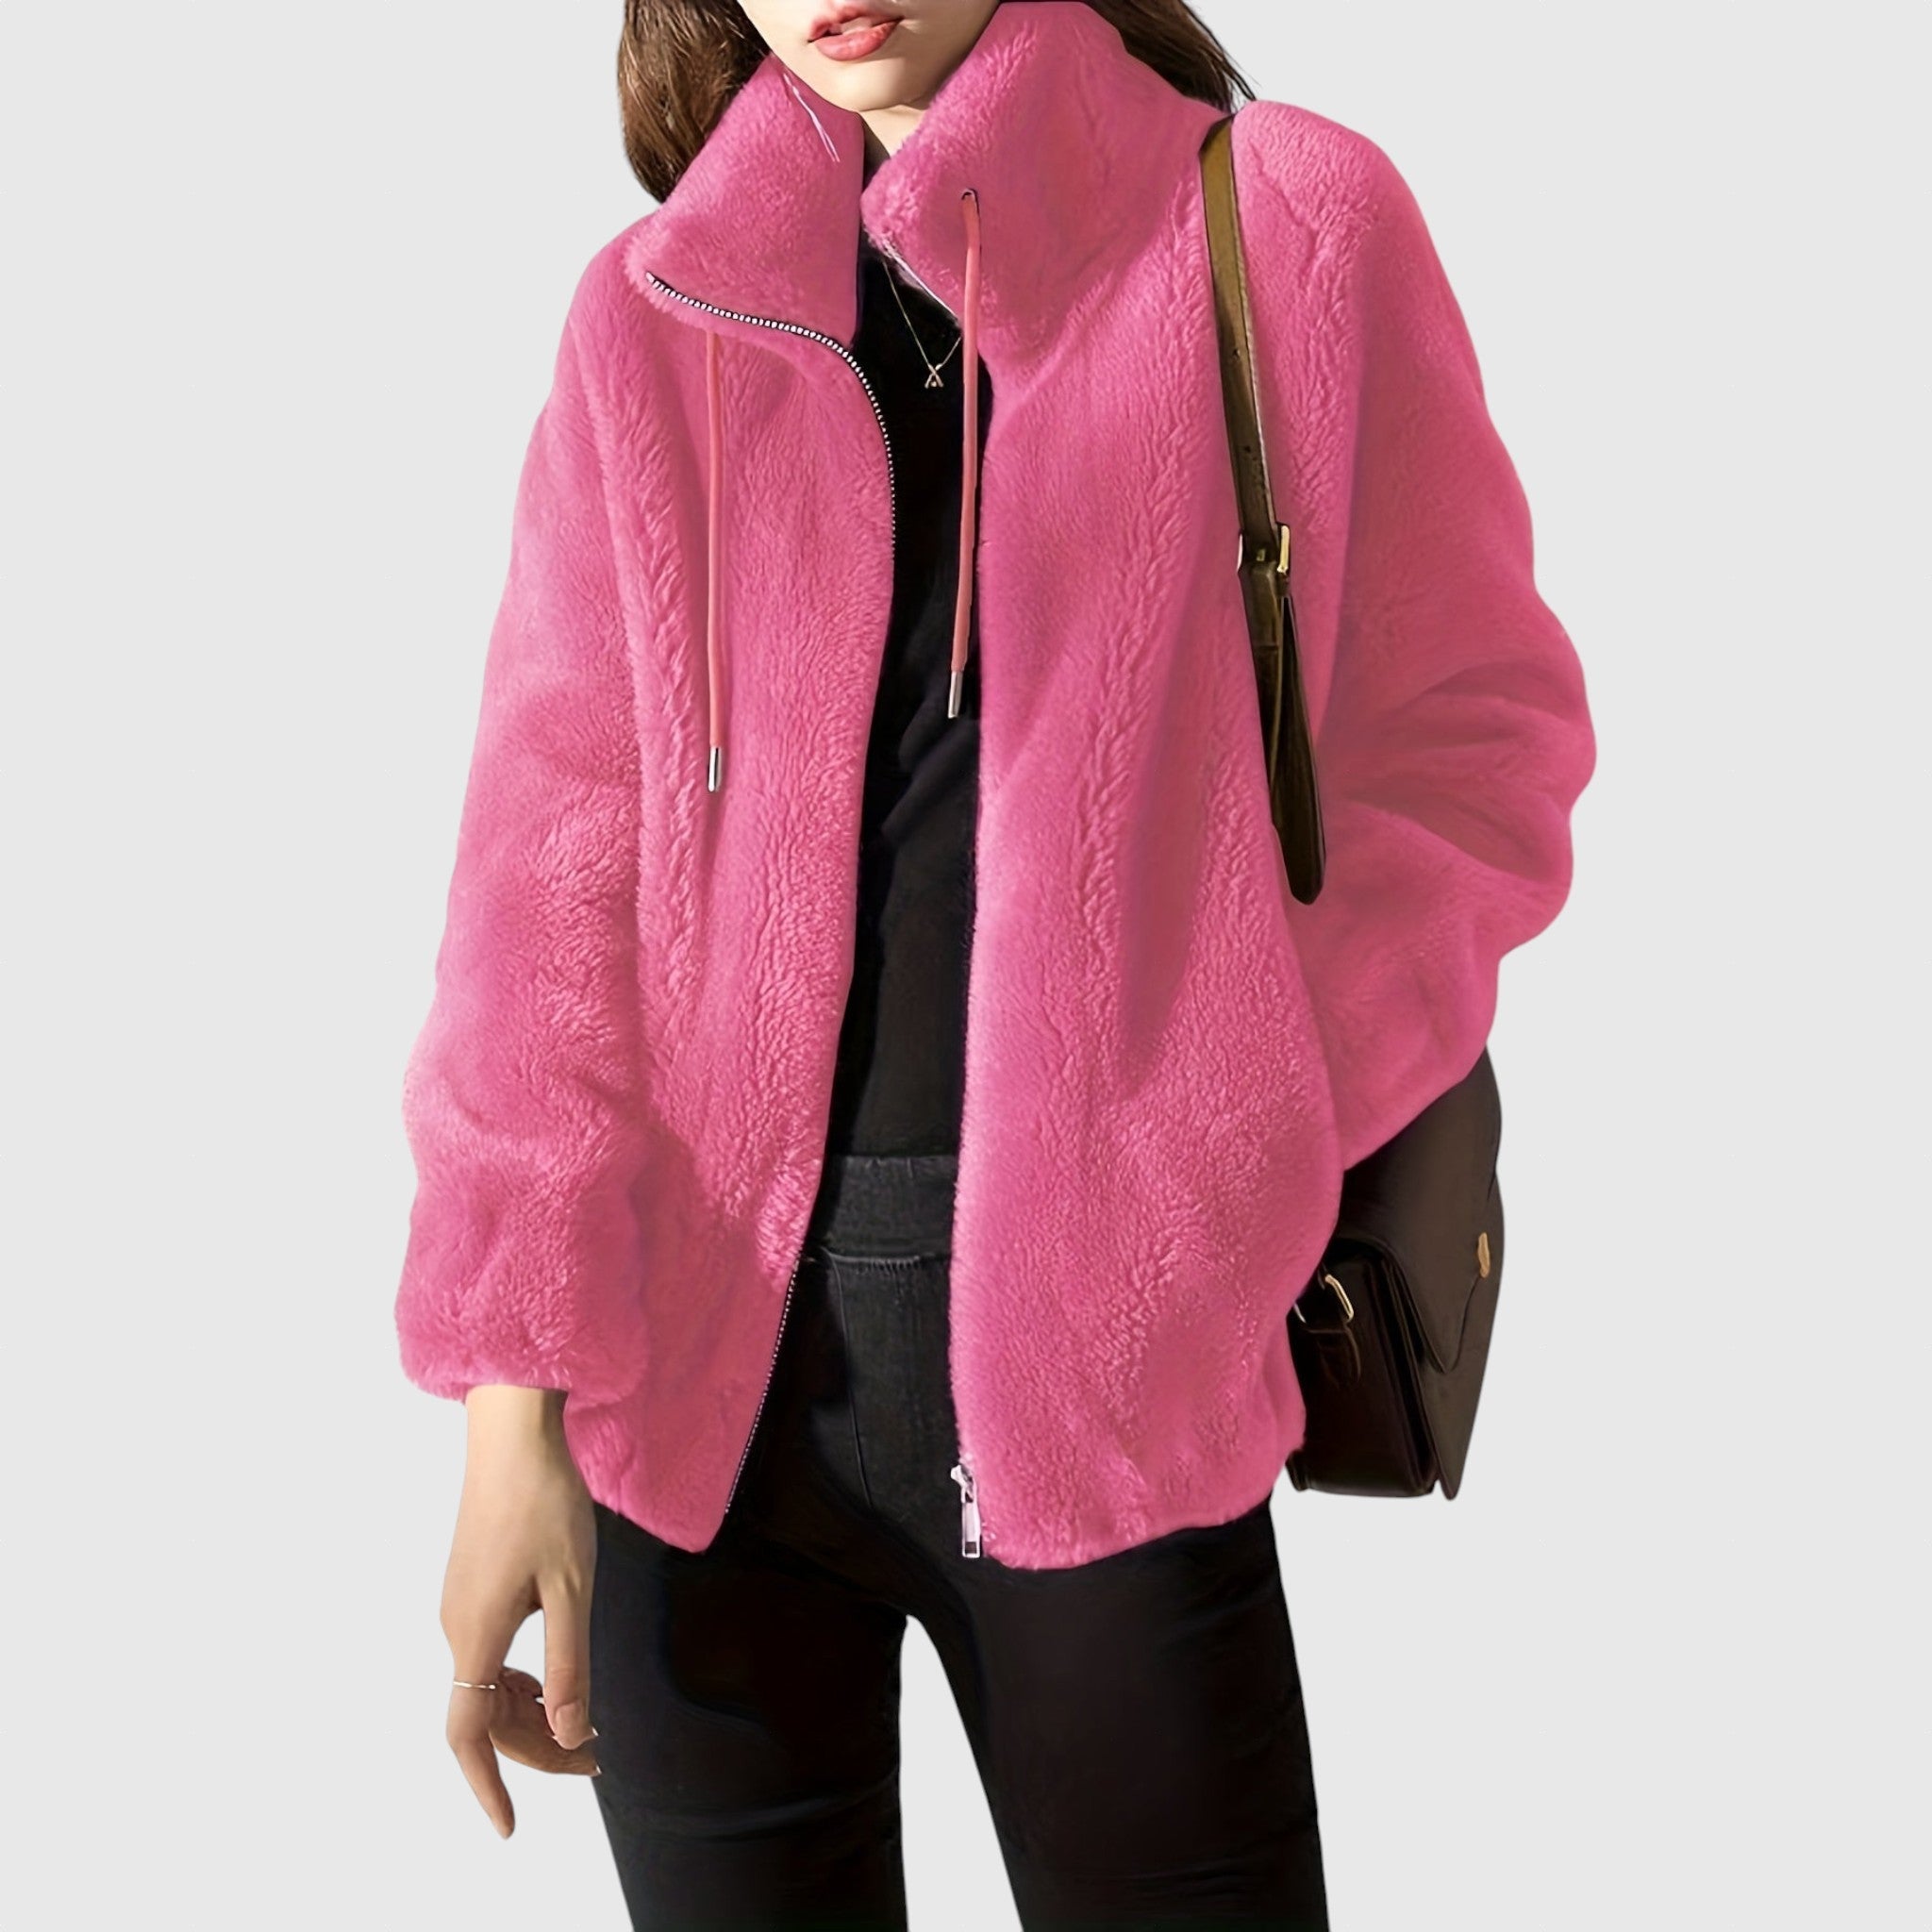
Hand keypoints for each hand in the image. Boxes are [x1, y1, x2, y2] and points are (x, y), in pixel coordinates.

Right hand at [441, 1386, 600, 1836]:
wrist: (512, 1433)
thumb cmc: (546, 1502)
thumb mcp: (572, 1587)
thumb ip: (570, 1664)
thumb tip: (569, 1733)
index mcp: (476, 1633)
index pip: (468, 1734)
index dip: (487, 1786)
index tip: (508, 1829)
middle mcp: (457, 1626)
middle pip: (486, 1716)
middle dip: (537, 1748)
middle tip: (597, 1759)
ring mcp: (459, 1606)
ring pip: (488, 1687)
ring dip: (531, 1715)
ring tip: (586, 1724)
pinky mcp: (470, 1587)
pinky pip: (489, 1656)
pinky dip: (521, 1681)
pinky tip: (556, 1674)